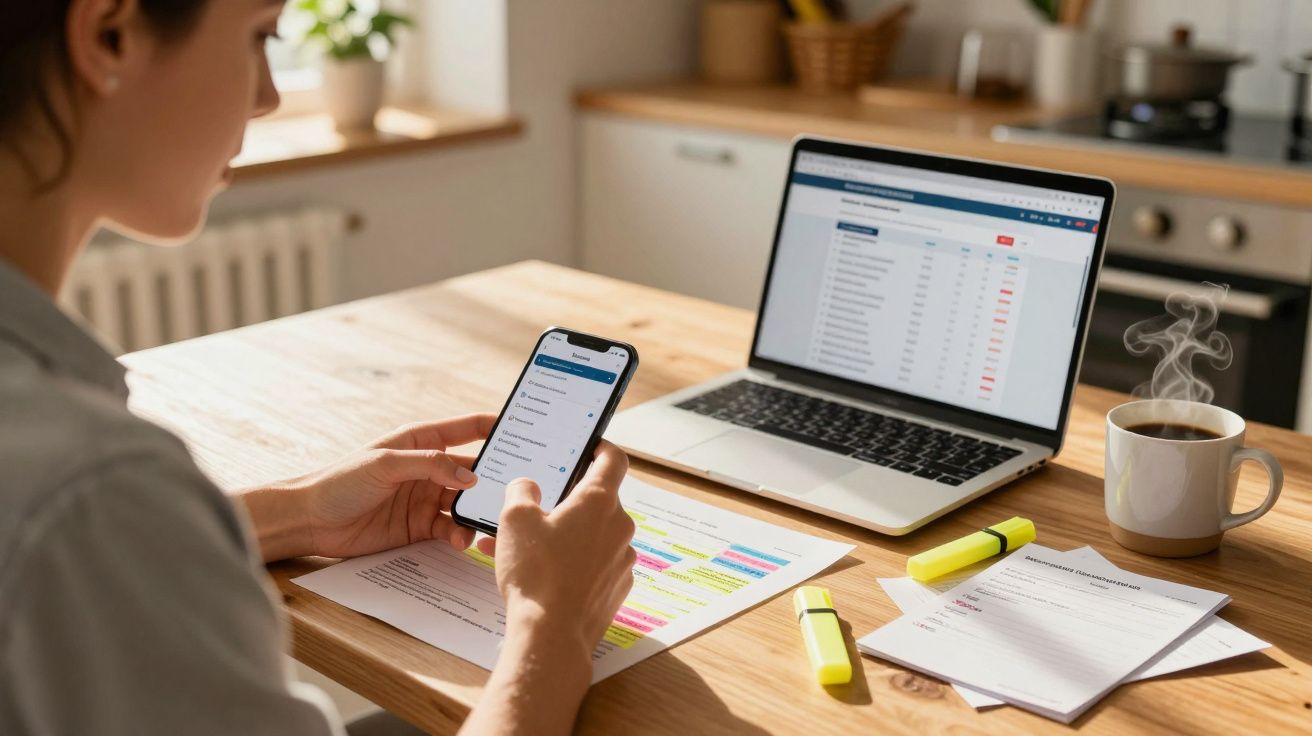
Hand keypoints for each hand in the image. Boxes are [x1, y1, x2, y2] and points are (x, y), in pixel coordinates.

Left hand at [241, 414, 494, 560]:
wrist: (309, 520)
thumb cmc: (340, 480)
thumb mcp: (386, 464)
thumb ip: (430, 466)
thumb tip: (470, 475)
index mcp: (422, 441)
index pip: (468, 428)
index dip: (497, 427)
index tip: (527, 430)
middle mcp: (429, 468)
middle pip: (474, 470)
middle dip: (495, 479)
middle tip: (517, 490)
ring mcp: (425, 498)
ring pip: (465, 503)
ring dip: (477, 512)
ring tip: (488, 522)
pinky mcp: (419, 527)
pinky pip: (450, 529)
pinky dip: (460, 535)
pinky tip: (461, 540)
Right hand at [482, 441, 636, 652]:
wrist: (551, 635)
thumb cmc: (535, 573)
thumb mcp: (514, 519)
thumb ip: (521, 492)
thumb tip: (528, 486)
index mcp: (599, 501)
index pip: (614, 460)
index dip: (602, 448)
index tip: (590, 447)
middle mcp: (619, 527)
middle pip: (598, 502)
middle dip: (567, 503)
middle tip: (537, 509)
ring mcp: (621, 559)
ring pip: (592, 537)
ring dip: (563, 536)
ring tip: (524, 548)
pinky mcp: (616, 588)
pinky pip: (594, 565)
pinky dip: (571, 563)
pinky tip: (540, 575)